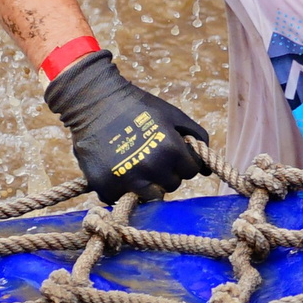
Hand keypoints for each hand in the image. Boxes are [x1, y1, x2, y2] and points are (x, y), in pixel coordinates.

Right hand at [43, 51, 210, 202]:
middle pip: (171, 186)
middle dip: (166, 174)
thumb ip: (196, 138)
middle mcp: (150, 168)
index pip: (190, 172)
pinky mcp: (105, 186)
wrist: (96, 103)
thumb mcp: (174, 116)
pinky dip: (121, 190)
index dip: (183, 162)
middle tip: (152, 157)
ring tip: (137, 167)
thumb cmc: (139, 107)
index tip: (171, 153)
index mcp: (170, 150)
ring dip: (147, 186)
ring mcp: (126, 180)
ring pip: (150, 198)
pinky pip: (121, 199)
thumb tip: (207, 170)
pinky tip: (118, 171)